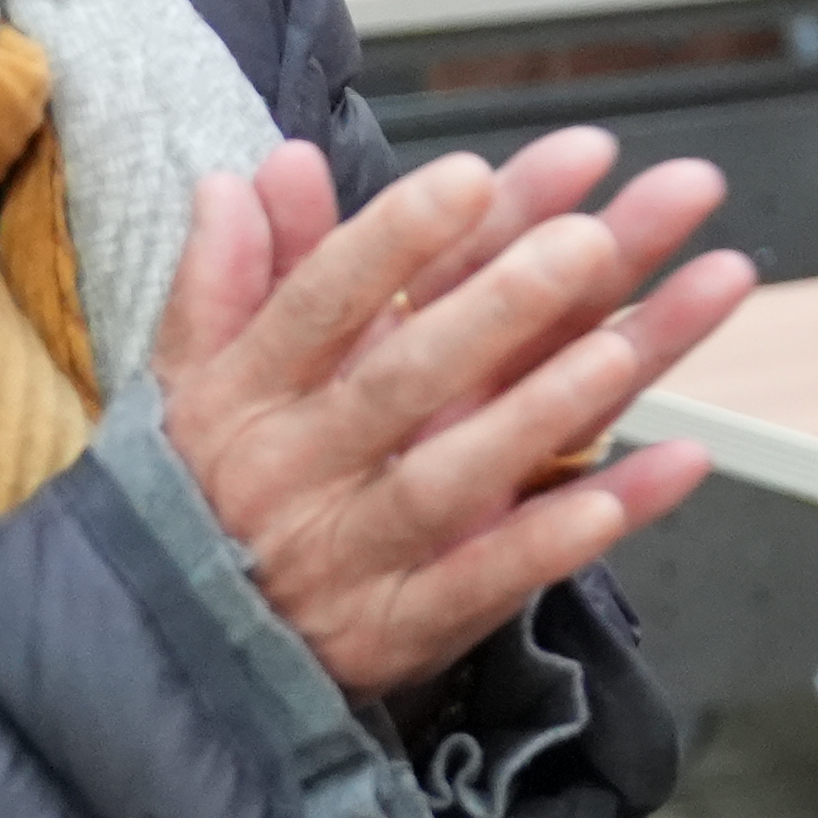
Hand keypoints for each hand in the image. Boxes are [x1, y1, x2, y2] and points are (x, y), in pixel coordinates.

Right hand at [157, 129, 757, 700]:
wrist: (168, 651)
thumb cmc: (212, 482)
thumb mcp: (203, 378)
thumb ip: (240, 272)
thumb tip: (266, 166)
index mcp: (245, 397)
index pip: (319, 305)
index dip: (394, 238)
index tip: (474, 174)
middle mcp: (296, 471)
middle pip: (403, 380)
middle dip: (497, 308)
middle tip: (590, 238)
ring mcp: (349, 554)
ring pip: (450, 479)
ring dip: (540, 415)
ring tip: (622, 350)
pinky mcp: (398, 627)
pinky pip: (489, 579)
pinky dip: (565, 534)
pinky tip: (649, 479)